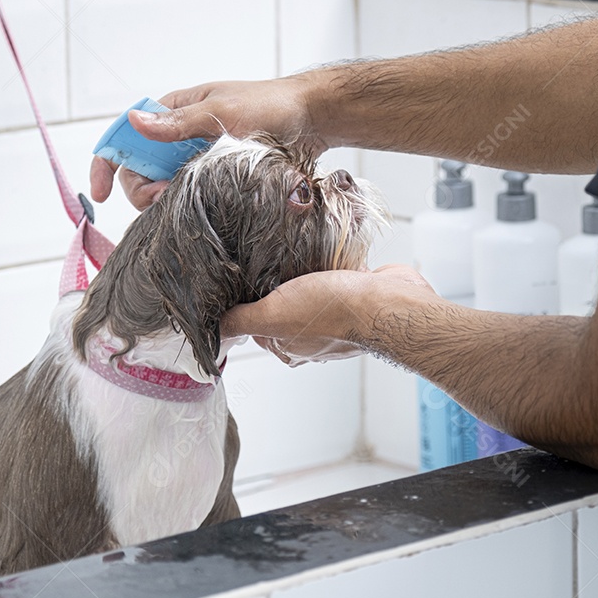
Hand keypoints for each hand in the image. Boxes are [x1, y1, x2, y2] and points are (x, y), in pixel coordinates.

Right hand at [90, 75, 323, 209]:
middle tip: (163, 200)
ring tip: (188, 205)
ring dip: (166, 202)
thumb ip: (177, 122)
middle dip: (141, 190)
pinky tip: (200, 213)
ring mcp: (198, 159)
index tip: (100, 193)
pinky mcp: (217, 178)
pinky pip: (191, 197)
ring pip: (164, 189)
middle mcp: (181, 137)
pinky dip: (187, 208)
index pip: (125, 136)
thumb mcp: (221, 111)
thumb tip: (134, 122)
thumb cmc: (270, 106)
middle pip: (140, 171)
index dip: (106, 163)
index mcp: (174, 111)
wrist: (313, 121)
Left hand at [220, 264, 435, 365]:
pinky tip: (329, 251)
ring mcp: (341, 317)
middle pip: (288, 307)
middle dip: (282, 285)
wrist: (384, 301)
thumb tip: (213, 332)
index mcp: (292, 346)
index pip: (260, 325)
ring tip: (301, 252)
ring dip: (309, 273)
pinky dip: (336, 265)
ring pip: (314, 291)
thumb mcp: (271, 314)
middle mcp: (316, 336)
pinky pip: (341, 278)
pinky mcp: (360, 296)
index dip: (251, 303)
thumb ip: (240, 321)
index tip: (247, 282)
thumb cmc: (332, 311)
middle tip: (275, 262)